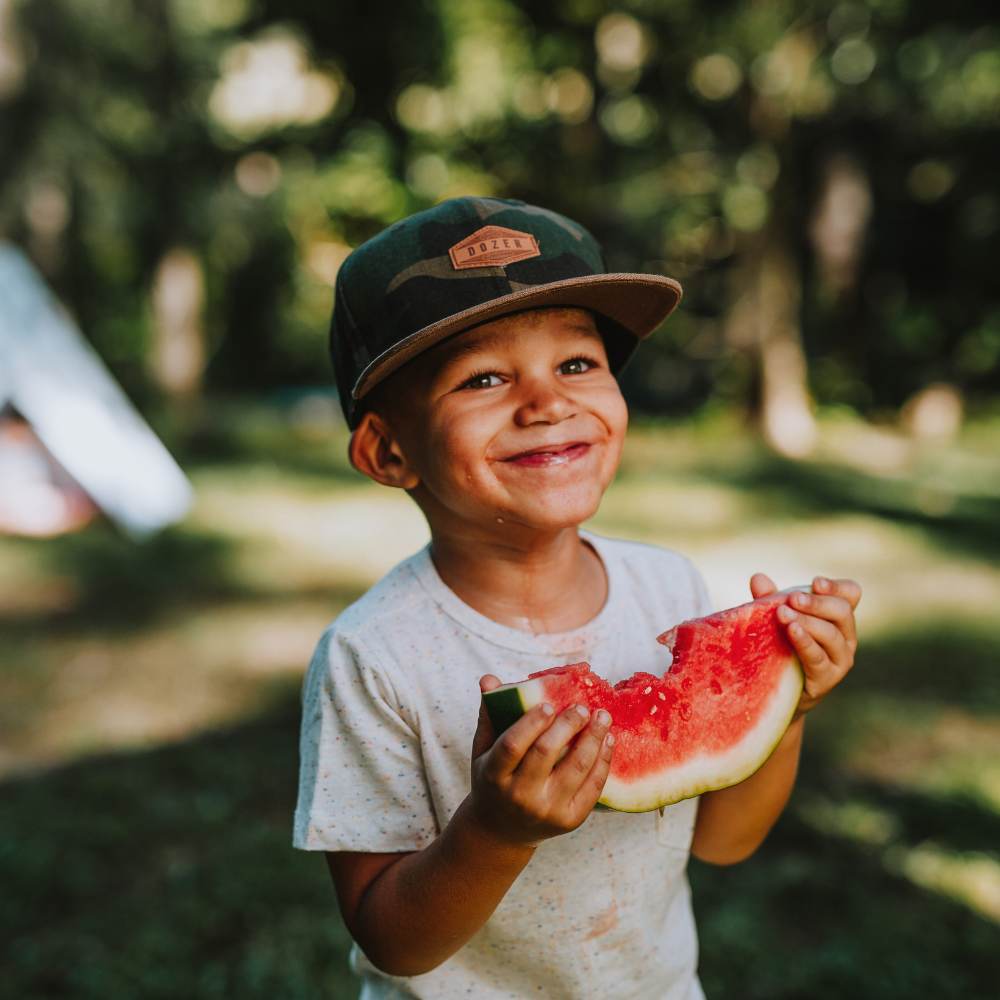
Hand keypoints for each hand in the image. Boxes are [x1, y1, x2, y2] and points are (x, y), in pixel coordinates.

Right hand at [468, 675, 614, 846]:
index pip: (511, 746)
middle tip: (582, 706)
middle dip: (567, 726)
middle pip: (545, 755)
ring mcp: (546, 811)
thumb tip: (489, 679)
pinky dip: (603, 762)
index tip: (548, 703)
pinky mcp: (570, 821)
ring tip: (602, 716)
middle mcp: (519, 797)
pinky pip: (592, 788)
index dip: (530, 723)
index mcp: (493, 776)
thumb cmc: (494, 779)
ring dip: (593, 739)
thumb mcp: (483, 751)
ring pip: (575, 770)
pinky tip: (608, 740)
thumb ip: (489, 715)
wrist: (502, 831)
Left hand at [750, 574, 860, 718]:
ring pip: (831, 635)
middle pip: (842, 611)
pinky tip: (792, 631)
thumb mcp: (775, 619)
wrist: (779, 691)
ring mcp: (840, 660)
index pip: (851, 594)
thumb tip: (758, 578)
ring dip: (807, 621)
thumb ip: (769, 599)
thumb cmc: (781, 646)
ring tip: (783, 613)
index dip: (836, 586)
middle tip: (792, 598)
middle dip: (816, 602)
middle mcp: (846, 637)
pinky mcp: (827, 679)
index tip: (815, 582)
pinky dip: (806, 643)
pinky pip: (819, 658)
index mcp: (838, 617)